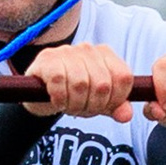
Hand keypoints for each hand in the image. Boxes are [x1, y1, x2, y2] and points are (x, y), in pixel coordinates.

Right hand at [20, 41, 134, 121]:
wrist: (39, 93)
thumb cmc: (73, 94)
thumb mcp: (97, 102)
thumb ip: (115, 107)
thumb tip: (126, 115)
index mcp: (106, 55)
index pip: (123, 77)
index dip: (116, 99)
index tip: (104, 107)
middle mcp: (88, 49)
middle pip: (102, 84)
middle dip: (94, 105)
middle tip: (83, 109)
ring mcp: (66, 52)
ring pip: (80, 83)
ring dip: (75, 103)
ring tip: (69, 105)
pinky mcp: (47, 60)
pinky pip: (59, 81)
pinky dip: (59, 98)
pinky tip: (57, 100)